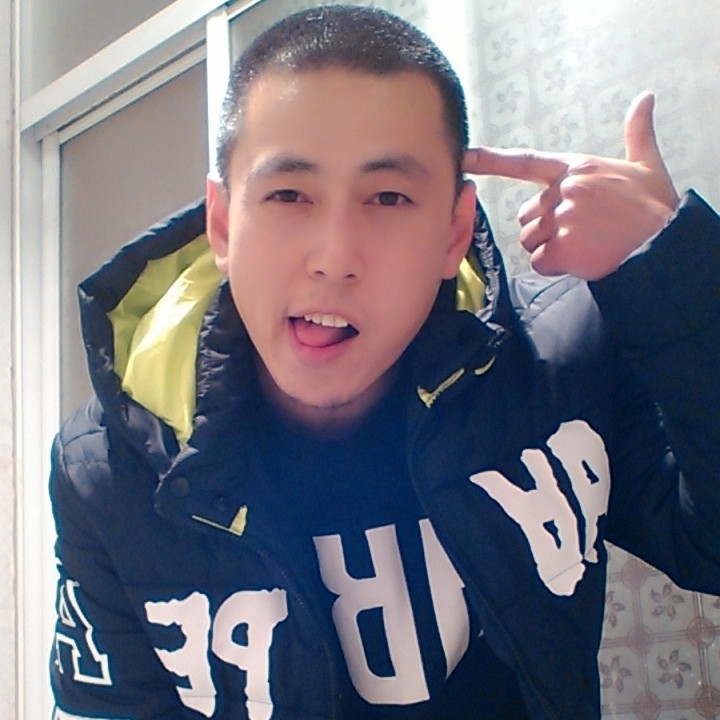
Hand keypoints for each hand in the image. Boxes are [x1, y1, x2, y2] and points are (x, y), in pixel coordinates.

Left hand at [463, 92, 679, 279]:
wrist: (663, 245)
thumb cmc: (654, 208)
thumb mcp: (647, 165)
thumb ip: (637, 133)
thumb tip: (645, 98)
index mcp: (577, 168)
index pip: (524, 161)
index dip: (490, 160)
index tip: (463, 158)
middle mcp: (564, 190)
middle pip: (526, 216)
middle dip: (543, 228)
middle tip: (577, 232)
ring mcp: (562, 219)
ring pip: (530, 240)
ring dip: (548, 249)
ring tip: (582, 245)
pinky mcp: (562, 248)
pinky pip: (539, 262)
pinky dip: (555, 267)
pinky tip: (580, 260)